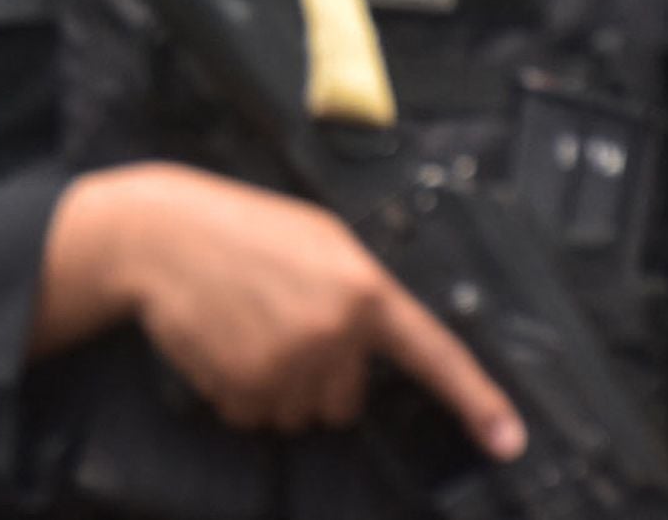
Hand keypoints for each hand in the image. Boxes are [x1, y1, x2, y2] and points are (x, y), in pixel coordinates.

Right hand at [46, 163, 525, 456]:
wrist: (159, 235)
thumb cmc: (237, 227)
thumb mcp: (317, 237)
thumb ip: (359, 287)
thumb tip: (379, 340)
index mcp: (362, 288)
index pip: (432, 354)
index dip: (477, 400)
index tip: (508, 439)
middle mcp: (334, 332)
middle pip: (345, 400)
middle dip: (317, 375)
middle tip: (277, 322)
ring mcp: (289, 365)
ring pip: (299, 412)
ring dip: (275, 385)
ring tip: (244, 327)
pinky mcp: (245, 388)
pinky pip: (256, 415)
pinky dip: (238, 390)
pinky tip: (222, 343)